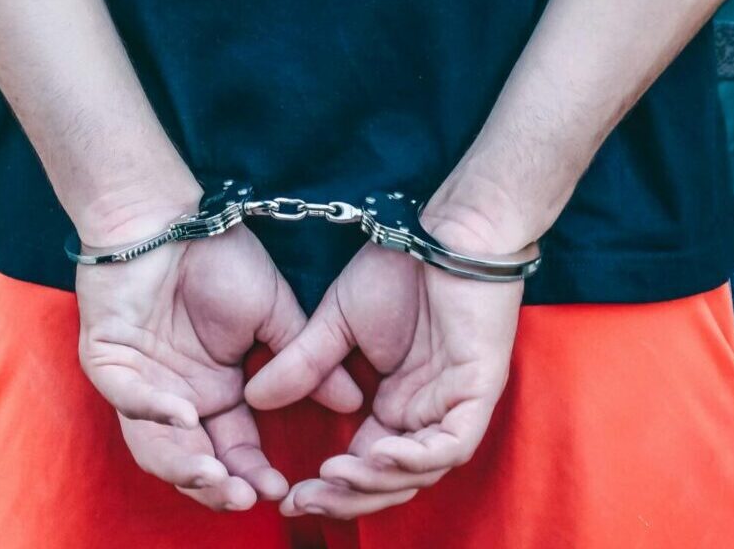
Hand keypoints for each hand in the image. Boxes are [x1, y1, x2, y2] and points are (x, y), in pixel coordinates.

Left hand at [76, 225, 364, 510]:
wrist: (169, 215)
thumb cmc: (219, 258)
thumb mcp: (276, 315)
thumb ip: (305, 361)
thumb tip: (353, 400)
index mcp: (217, 392)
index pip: (234, 450)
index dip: (253, 474)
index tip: (281, 491)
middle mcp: (178, 397)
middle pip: (193, 460)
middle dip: (218, 485)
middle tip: (243, 497)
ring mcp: (139, 383)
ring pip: (154, 445)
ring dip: (183, 467)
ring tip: (214, 478)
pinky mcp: (106, 360)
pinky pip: (126, 398)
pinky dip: (153, 411)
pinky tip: (184, 416)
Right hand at [243, 221, 525, 518]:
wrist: (445, 231)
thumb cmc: (399, 270)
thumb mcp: (335, 324)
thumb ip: (303, 365)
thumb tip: (253, 400)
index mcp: (398, 404)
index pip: (365, 465)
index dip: (330, 488)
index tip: (285, 494)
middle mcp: (427, 414)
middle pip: (391, 482)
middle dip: (346, 499)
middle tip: (301, 501)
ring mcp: (456, 405)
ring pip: (421, 474)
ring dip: (376, 484)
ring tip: (332, 478)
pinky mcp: (480, 390)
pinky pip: (453, 445)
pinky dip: (416, 457)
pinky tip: (378, 453)